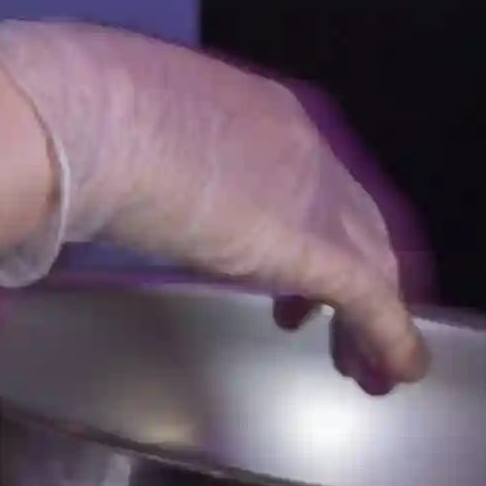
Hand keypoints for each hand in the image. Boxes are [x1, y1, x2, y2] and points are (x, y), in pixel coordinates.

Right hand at [0, 23, 425, 394]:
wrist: (99, 118)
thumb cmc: (90, 120)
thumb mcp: (133, 132)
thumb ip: (142, 162)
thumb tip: (111, 187)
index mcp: (262, 115)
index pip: (313, 176)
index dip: (320, 224)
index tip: (300, 267)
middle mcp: (306, 149)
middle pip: (356, 220)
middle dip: (358, 272)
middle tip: (342, 324)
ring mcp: (318, 197)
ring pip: (372, 261)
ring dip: (372, 316)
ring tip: (364, 364)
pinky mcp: (316, 248)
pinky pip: (370, 299)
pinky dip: (389, 336)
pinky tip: (395, 370)